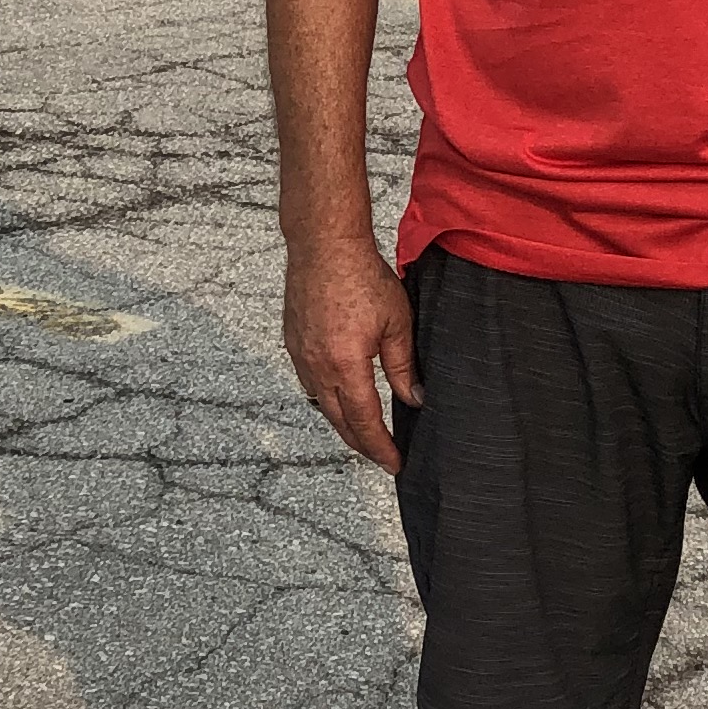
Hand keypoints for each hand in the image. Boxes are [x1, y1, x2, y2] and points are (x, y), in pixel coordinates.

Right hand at [282, 235, 415, 471]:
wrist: (324, 245)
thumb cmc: (362, 276)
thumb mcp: (397, 323)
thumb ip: (404, 366)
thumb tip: (414, 398)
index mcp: (345, 366)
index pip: (364, 421)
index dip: (380, 447)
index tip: (394, 463)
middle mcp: (317, 366)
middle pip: (338, 421)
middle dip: (361, 443)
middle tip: (381, 455)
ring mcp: (300, 355)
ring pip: (320, 403)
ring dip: (342, 421)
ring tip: (363, 431)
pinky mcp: (293, 341)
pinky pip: (309, 382)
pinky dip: (325, 397)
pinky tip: (338, 394)